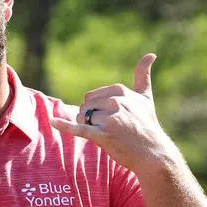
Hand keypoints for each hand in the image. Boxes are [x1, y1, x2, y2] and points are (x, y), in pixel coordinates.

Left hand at [49, 53, 180, 175]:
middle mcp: (115, 101)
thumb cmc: (147, 125)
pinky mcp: (104, 135)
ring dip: (89, 127)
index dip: (95, 109)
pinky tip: (53, 121)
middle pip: (85, 107)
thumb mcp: (145, 98)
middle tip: (110, 129)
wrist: (153, 153)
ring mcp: (109, 118)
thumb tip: (150, 53)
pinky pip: (80, 129)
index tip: (112, 118)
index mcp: (120, 91)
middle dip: (90, 118)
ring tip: (108, 135)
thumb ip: (143, 75)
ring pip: (83, 119)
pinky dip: (65, 125)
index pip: (91, 96)